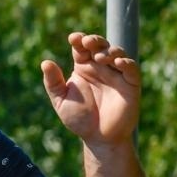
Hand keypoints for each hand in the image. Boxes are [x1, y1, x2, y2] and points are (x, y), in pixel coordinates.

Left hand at [41, 32, 139, 146]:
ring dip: (109, 51)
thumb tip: (45, 62)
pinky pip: (132, 69)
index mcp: (83, 68)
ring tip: (100, 57)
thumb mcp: (61, 100)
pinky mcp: (131, 84)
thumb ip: (53, 83)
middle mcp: (101, 67)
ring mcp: (117, 74)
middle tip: (87, 42)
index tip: (73, 38)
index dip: (79, 40)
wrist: (98, 138)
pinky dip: (126, 63)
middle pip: (100, 46)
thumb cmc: (79, 119)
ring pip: (117, 53)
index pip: (81, 48)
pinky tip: (118, 63)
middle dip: (94, 40)